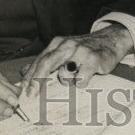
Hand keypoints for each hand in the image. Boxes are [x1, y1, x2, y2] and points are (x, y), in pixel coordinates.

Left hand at [19, 24, 133, 97]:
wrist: (111, 40)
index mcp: (57, 43)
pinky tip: (86, 76)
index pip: (39, 60)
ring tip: (76, 76)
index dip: (29, 76)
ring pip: (64, 75)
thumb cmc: (84, 49)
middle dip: (36, 80)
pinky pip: (81, 80)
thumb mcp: (63, 50)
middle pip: (46, 63)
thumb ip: (45, 60)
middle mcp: (67, 45)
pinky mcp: (94, 60)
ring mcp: (81, 52)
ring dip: (67, 81)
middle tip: (31, 95)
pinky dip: (81, 83)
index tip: (23, 90)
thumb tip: (24, 71)